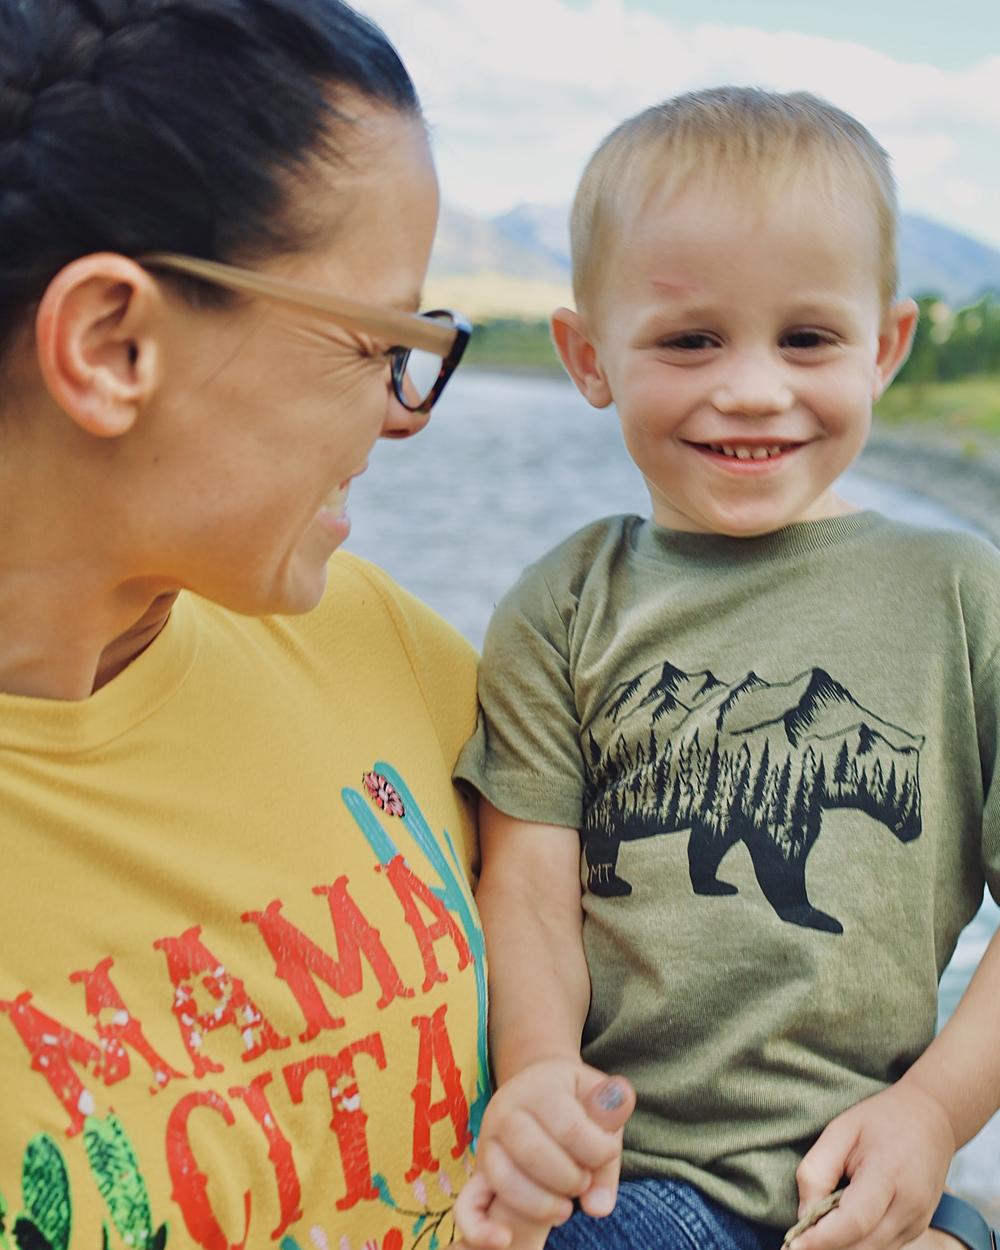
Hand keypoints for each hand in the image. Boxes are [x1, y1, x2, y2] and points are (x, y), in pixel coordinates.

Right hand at [453, 1059, 634, 1248]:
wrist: (537, 1088)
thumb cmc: (577, 1102)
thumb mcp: (601, 1106)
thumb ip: (608, 1146)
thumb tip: (598, 1207)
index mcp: (541, 1086)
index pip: (569, 1126)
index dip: (598, 1152)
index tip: (607, 1154)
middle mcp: (506, 1108)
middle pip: (532, 1151)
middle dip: (569, 1178)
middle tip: (583, 1181)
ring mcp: (487, 1139)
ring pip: (503, 1178)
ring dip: (541, 1203)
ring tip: (565, 1207)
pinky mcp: (478, 1171)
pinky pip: (468, 1205)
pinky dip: (482, 1229)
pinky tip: (505, 1240)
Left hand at [790, 1082, 956, 1249]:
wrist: (932, 1117)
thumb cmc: (881, 1119)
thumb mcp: (840, 1130)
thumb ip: (817, 1171)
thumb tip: (804, 1215)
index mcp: (889, 1174)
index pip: (854, 1221)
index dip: (821, 1238)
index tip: (794, 1245)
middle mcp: (910, 1206)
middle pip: (863, 1246)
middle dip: (827, 1247)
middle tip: (799, 1238)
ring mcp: (918, 1221)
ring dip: (843, 1247)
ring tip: (819, 1228)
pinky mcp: (919, 1228)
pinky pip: (883, 1247)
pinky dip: (859, 1243)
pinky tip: (842, 1226)